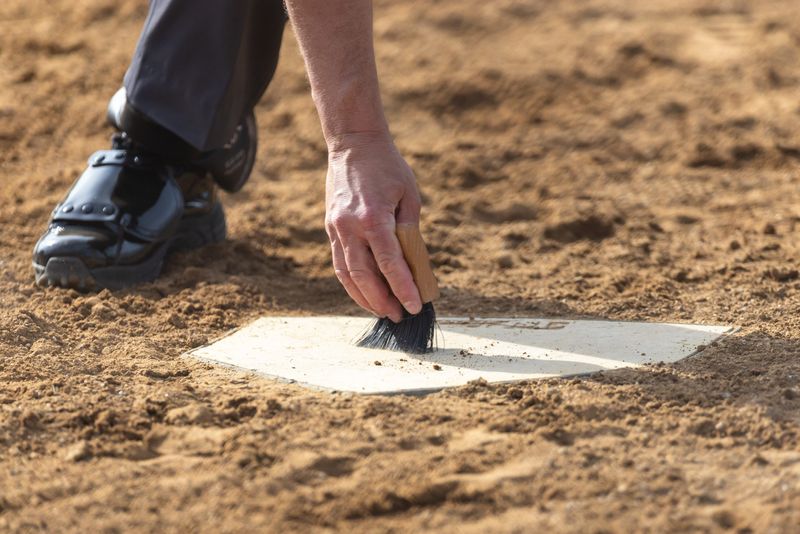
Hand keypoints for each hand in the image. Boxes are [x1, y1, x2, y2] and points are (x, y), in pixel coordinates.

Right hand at [325, 132, 422, 322]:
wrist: (353, 143)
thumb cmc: (388, 167)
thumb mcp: (409, 196)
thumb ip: (409, 230)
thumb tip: (412, 264)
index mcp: (373, 218)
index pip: (389, 263)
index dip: (402, 288)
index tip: (415, 305)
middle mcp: (350, 226)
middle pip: (364, 275)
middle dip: (382, 300)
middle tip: (399, 315)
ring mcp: (336, 228)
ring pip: (347, 274)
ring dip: (364, 297)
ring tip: (382, 311)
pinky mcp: (331, 227)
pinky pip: (340, 262)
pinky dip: (352, 282)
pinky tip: (365, 293)